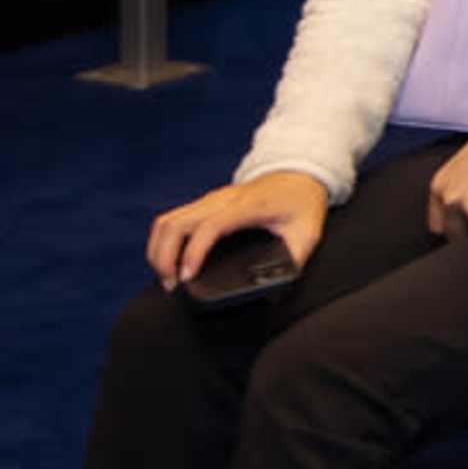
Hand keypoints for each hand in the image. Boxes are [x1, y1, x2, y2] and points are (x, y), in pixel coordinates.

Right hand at [147, 170, 326, 289]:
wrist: (301, 176)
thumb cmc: (303, 205)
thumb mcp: (308, 233)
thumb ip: (294, 261)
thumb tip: (277, 292)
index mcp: (250, 205)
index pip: (211, 225)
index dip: (194, 252)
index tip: (187, 277)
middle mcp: (224, 199)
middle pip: (177, 223)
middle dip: (165, 257)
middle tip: (173, 285)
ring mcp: (211, 199)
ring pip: (167, 220)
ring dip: (158, 250)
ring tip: (168, 277)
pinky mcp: (204, 204)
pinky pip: (172, 219)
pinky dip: (163, 242)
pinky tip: (170, 262)